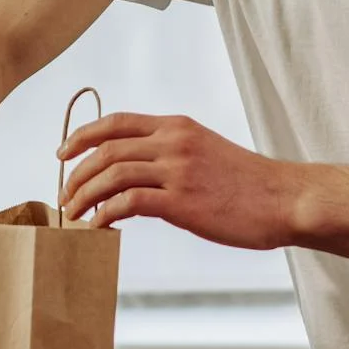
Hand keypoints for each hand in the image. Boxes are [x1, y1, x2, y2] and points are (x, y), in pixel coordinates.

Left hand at [57, 113, 300, 248]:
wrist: (284, 199)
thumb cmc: (249, 184)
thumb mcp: (206, 152)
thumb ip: (172, 155)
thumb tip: (140, 175)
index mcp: (178, 126)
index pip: (117, 122)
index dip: (83, 136)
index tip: (63, 153)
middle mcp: (174, 142)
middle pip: (106, 149)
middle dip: (76, 172)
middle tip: (64, 194)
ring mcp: (178, 170)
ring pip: (112, 174)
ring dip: (85, 196)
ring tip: (74, 214)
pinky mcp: (182, 201)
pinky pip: (128, 203)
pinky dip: (105, 215)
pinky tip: (99, 227)